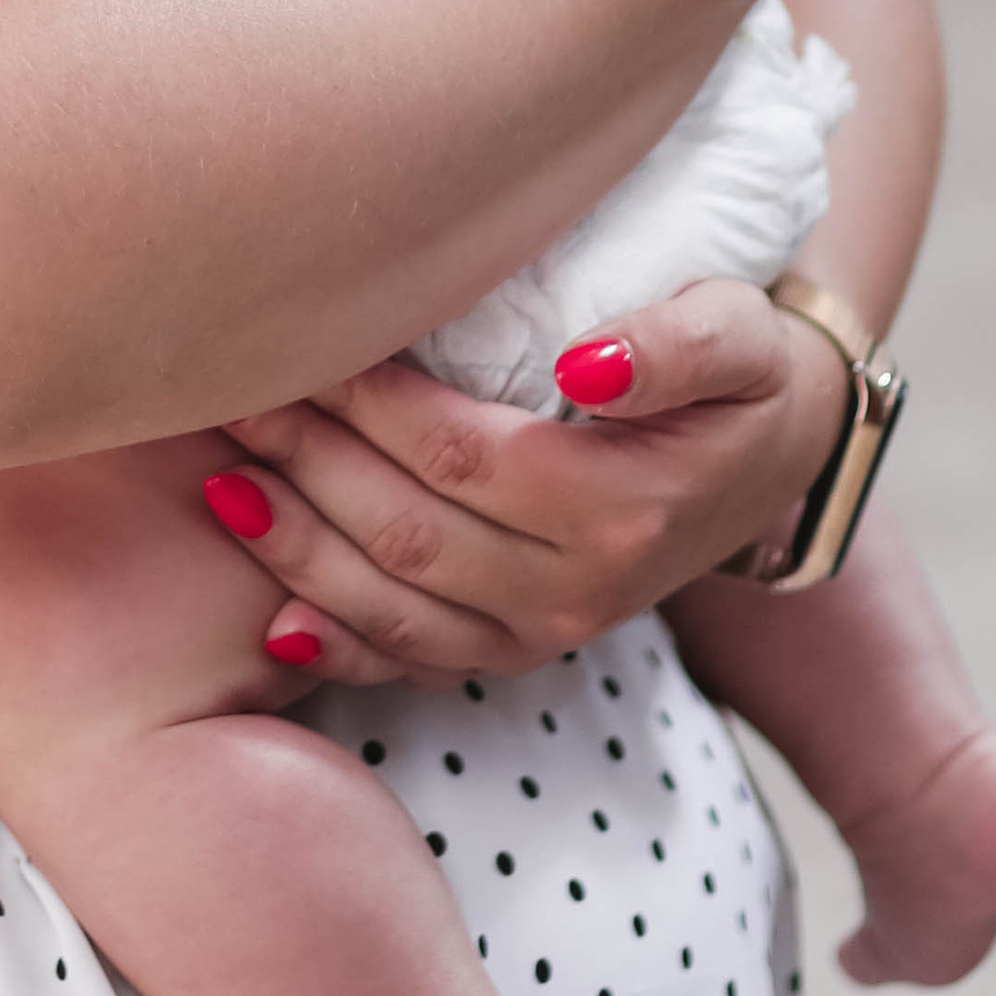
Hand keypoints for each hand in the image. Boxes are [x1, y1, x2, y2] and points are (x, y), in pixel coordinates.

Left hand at [196, 277, 851, 689]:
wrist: (774, 455)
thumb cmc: (741, 371)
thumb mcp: (741, 332)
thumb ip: (680, 342)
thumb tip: (587, 362)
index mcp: (621, 505)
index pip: (459, 452)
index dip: (366, 401)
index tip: (298, 338)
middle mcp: (578, 589)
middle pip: (408, 529)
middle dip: (307, 459)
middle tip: (227, 392)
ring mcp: (544, 633)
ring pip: (395, 604)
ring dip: (297, 546)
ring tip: (221, 477)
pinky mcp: (518, 651)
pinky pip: (413, 663)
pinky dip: (337, 644)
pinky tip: (270, 614)